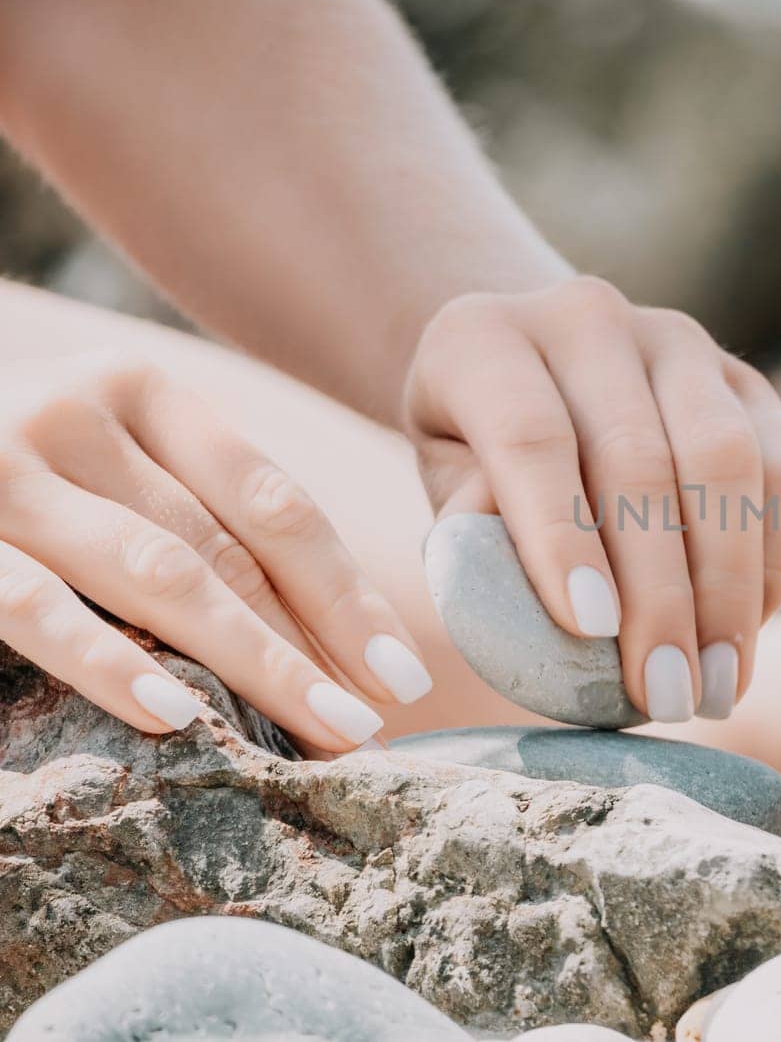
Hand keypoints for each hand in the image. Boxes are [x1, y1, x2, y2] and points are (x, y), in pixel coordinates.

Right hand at [0, 354, 429, 750]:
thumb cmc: (26, 476)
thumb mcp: (111, 463)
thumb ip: (194, 511)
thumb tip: (330, 629)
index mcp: (142, 390)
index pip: (273, 500)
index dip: (343, 590)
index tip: (399, 669)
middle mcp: (78, 413)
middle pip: (230, 546)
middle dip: (313, 642)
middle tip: (377, 722)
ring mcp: (3, 467)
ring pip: (161, 574)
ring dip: (254, 663)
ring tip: (324, 732)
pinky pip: (34, 607)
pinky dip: (110, 662)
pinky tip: (180, 716)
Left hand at [403, 278, 780, 722]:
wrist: (529, 375)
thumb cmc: (473, 458)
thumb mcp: (444, 492)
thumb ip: (480, 540)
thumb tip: (557, 620)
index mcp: (483, 339)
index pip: (531, 436)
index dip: (563, 537)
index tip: (590, 633)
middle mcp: (586, 317)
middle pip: (639, 457)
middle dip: (661, 592)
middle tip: (666, 695)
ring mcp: (677, 340)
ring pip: (727, 457)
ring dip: (731, 586)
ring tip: (718, 683)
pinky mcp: (746, 378)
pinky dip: (774, 558)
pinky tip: (747, 630)